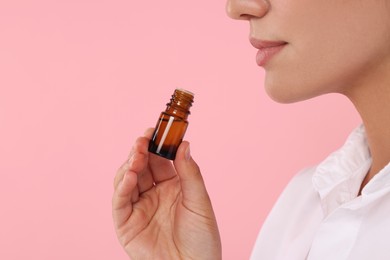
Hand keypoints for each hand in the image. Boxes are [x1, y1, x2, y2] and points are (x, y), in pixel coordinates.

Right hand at [112, 129, 220, 258]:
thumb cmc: (202, 239)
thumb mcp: (199, 202)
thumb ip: (190, 173)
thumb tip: (185, 144)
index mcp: (172, 187)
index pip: (159, 160)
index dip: (156, 145)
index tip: (155, 130)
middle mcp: (153, 194)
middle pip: (141, 166)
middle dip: (140, 151)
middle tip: (143, 140)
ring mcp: (139, 208)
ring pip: (127, 179)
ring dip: (130, 164)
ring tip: (138, 154)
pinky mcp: (126, 223)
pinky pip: (120, 201)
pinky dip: (122, 186)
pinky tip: (130, 174)